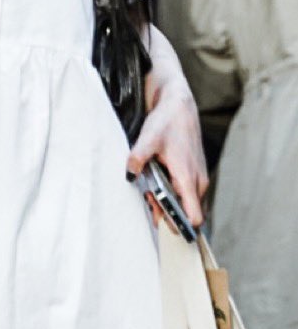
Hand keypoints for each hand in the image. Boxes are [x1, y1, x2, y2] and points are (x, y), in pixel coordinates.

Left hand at [128, 35, 208, 230]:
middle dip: (166, 211)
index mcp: (188, 177)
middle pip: (185, 212)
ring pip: (185, 202)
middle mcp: (197, 181)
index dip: (179, 224)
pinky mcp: (194, 172)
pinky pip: (185, 192)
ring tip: (150, 188)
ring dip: (168, 201)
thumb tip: (129, 174)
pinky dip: (172, 191)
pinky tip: (157, 180)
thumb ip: (138, 158)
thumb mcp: (149, 138)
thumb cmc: (168, 121)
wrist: (179, 104)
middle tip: (148, 198)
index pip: (194, 216)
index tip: (161, 220)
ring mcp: (198, 177)